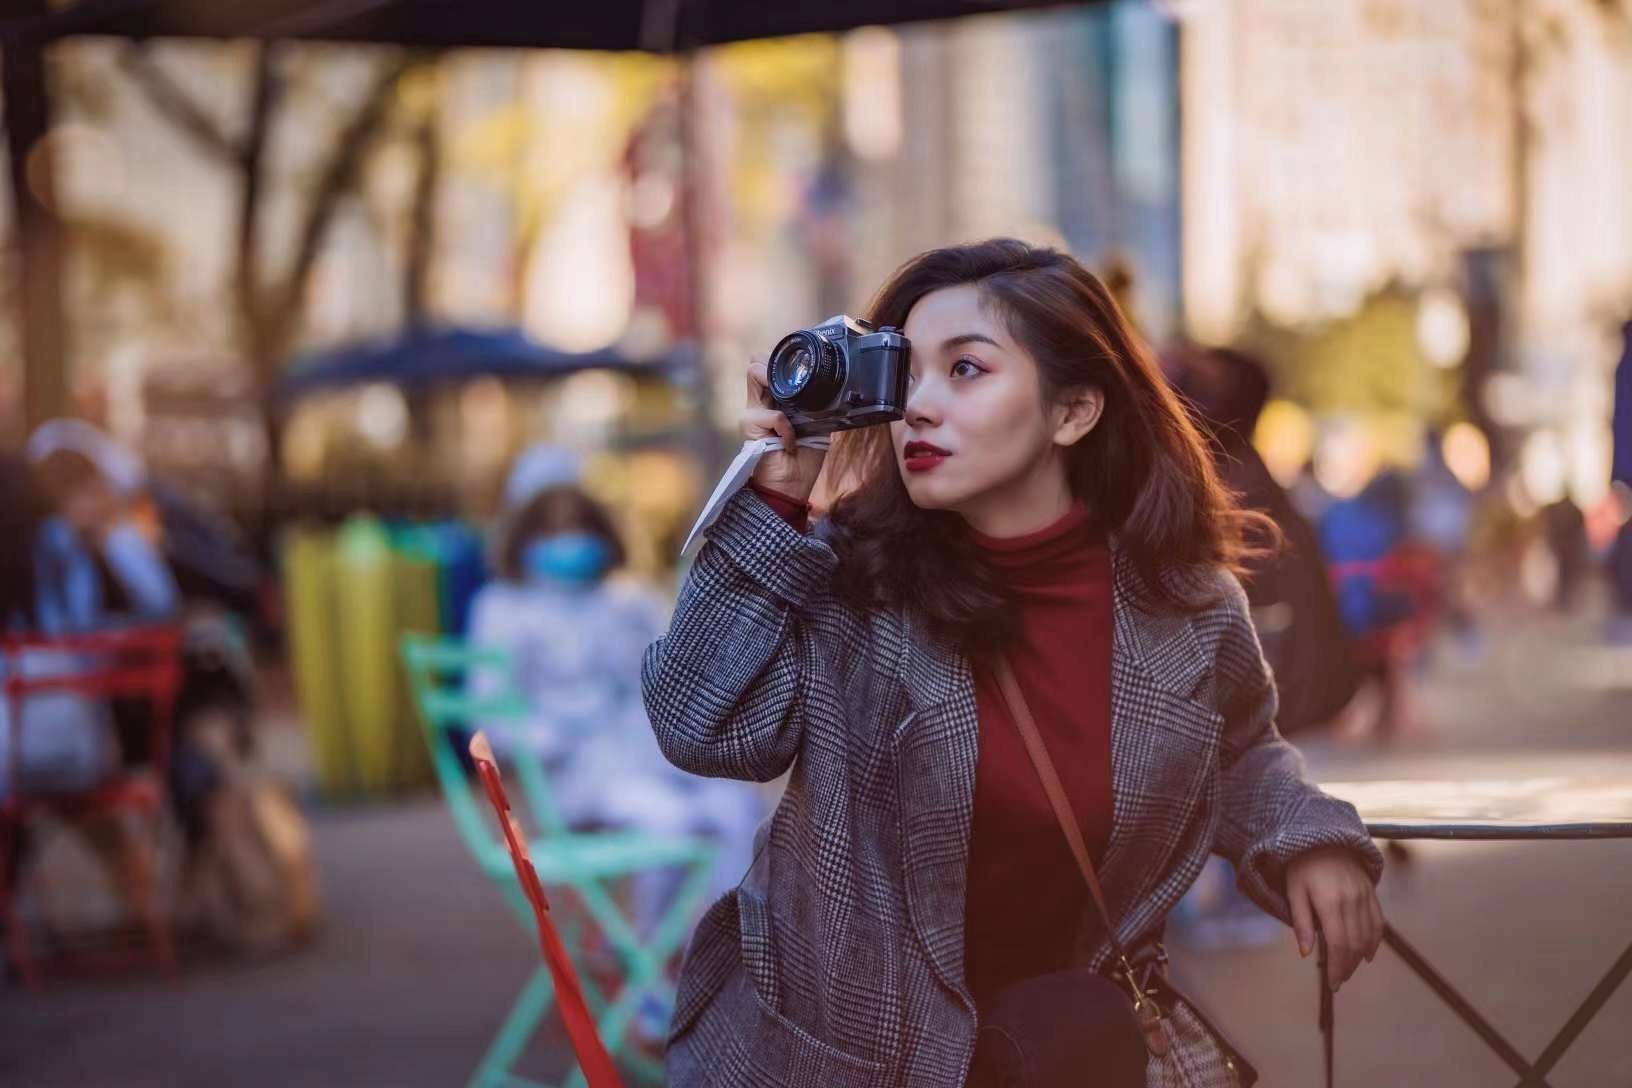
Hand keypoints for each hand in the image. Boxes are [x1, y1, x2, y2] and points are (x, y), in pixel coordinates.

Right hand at [743, 357, 825, 501]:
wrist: (790, 488)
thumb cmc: (803, 460)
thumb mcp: (817, 427)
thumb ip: (815, 407)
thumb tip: (832, 390)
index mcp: (774, 402)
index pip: (769, 366)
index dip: (783, 362)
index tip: (802, 370)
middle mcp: (759, 403)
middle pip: (757, 363)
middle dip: (776, 367)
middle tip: (795, 385)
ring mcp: (752, 412)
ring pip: (754, 373)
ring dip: (779, 386)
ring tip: (793, 411)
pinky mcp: (749, 425)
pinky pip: (774, 415)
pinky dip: (787, 427)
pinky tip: (791, 442)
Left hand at [1286, 846, 1383, 991]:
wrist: (1323, 838)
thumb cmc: (1302, 866)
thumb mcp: (1293, 891)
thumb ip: (1301, 922)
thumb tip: (1306, 953)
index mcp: (1329, 901)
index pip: (1338, 944)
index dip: (1337, 967)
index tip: (1333, 984)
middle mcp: (1351, 900)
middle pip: (1355, 944)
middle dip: (1348, 967)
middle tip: (1338, 981)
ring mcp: (1364, 896)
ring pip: (1368, 936)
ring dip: (1360, 958)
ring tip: (1349, 970)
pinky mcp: (1371, 893)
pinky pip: (1378, 922)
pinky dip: (1374, 941)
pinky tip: (1368, 954)